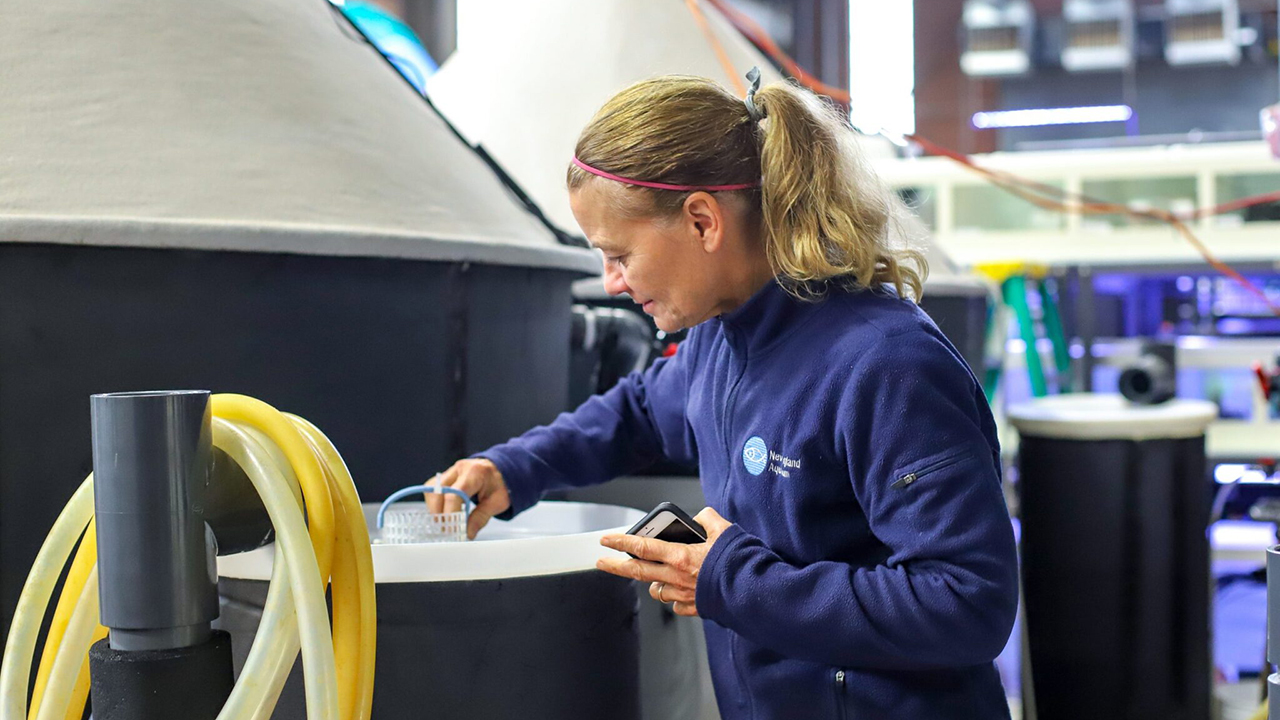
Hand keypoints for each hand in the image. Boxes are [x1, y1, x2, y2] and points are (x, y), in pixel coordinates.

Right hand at [425, 458, 510, 539]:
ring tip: (446, 522)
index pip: (454, 495)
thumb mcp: (498, 502)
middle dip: (438, 513)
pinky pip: (433, 490)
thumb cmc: (500, 484)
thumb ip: (481, 517)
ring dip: (434, 509)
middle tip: (446, 528)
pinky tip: (444, 512)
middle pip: (437, 492)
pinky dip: (435, 503)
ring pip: (431, 490)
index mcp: (474, 473)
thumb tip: (467, 533)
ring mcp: (451, 471)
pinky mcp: (445, 476)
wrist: (500, 470)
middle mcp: (459, 469)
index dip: (450, 515)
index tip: (452, 530)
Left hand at [595, 507, 732, 616]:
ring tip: (652, 574)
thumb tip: (701, 516)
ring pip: (656, 589)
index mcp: (681, 556)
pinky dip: (673, 598)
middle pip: (638, 571)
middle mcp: (677, 576)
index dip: (621, 542)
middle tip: (602, 562)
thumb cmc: (738, 562)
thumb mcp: (723, 530)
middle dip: (616, 566)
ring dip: (651, 582)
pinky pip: (675, 604)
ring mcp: (684, 594)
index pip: (642, 546)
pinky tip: (677, 592)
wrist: (753, 591)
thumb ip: (708, 519)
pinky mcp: (694, 607)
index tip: (606, 539)